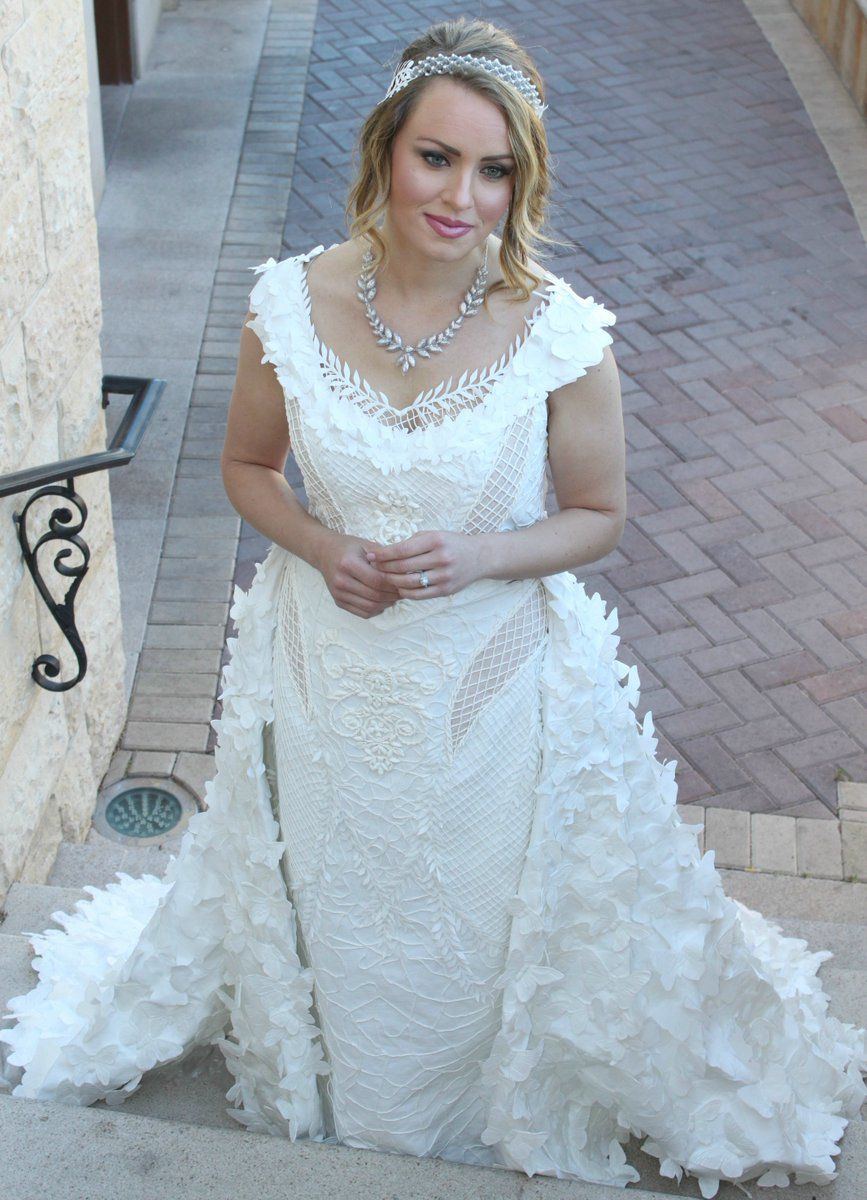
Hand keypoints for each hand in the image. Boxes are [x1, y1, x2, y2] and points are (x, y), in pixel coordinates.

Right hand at [314, 533, 402, 618]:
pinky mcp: (338, 602)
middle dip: (392, 595)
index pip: (377, 580)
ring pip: (369, 607)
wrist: (324, 552)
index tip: (403, 582)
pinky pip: (362, 612)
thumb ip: (383, 556)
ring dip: (386, 604)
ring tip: (394, 596)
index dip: (393, 584)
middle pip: (374, 595)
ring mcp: (338, 593)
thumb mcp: (365, 544)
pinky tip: (382, 601)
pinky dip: (376, 610)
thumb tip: (403, 568)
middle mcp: (341, 581)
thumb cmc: (347, 547)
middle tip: (402, 591)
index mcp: (348, 564)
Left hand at [365, 531, 482, 599]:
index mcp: (436, 540)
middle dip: (384, 567)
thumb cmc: (451, 543)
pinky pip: (419, 594)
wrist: (479, 557)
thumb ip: (411, 542)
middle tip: (374, 567)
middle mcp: (441, 558)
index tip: (371, 555)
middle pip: (403, 566)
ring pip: (409, 582)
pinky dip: (405, 592)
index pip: (402, 549)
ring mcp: (445, 576)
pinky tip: (399, 587)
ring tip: (384, 578)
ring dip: (392, 581)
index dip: (383, 554)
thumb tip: (383, 552)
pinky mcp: (446, 590)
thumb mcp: (434, 535)